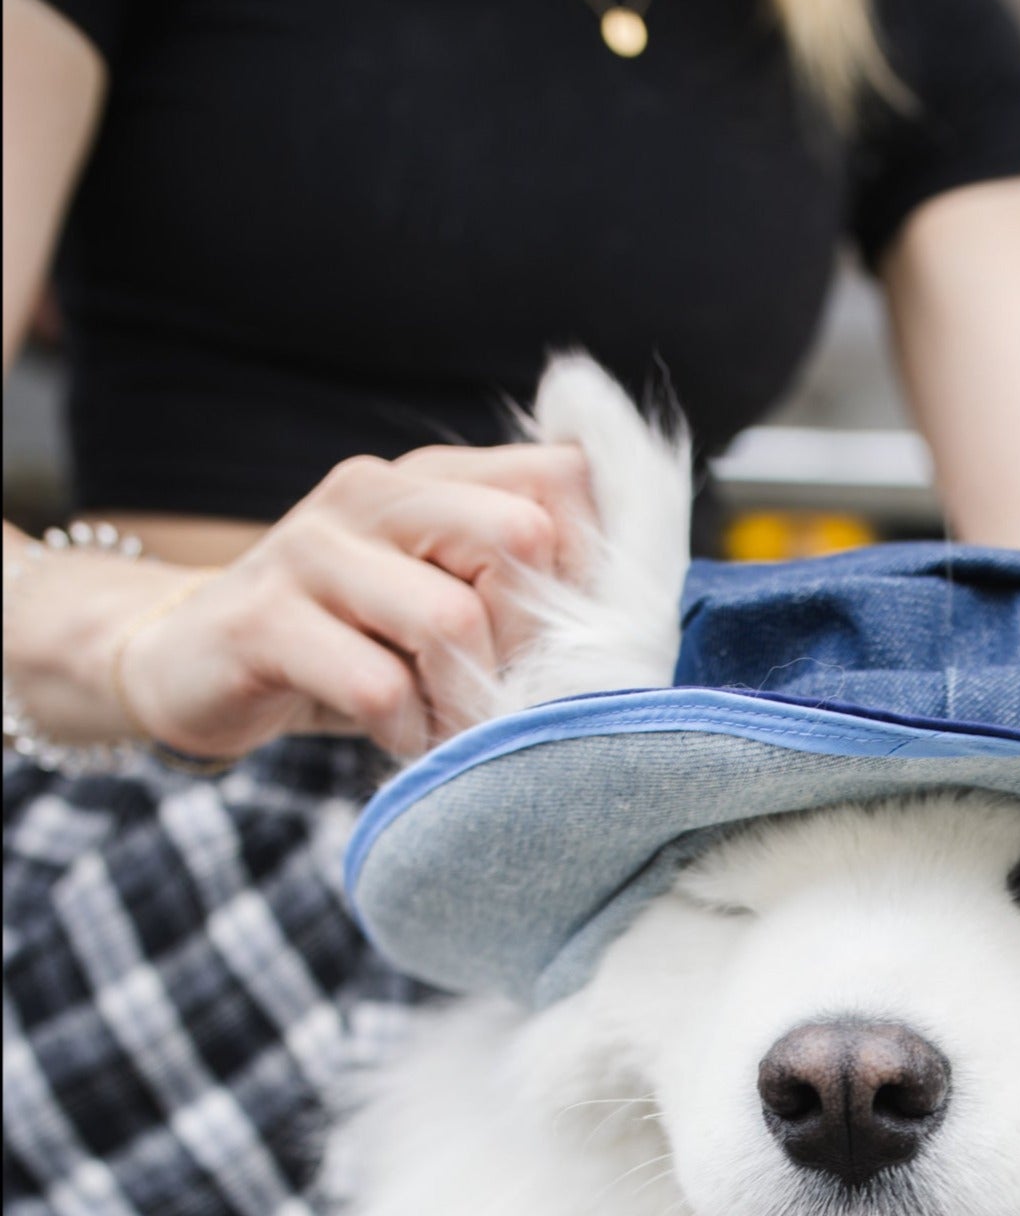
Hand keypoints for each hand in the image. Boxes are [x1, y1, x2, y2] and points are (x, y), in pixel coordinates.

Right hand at [115, 442, 596, 762]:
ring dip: (466, 699)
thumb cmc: (345, 643)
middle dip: (530, 638)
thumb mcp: (438, 598)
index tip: (566, 638)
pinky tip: (395, 736)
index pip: (562, 479)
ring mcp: (313, 550)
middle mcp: (374, 495)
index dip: (586, 569)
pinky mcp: (266, 620)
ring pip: (451, 619)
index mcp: (431, 479)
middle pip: (519, 537)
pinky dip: (404, 730)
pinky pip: (376, 685)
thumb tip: (629, 616)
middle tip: (505, 691)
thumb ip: (516, 586)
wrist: (193, 663)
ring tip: (448, 725)